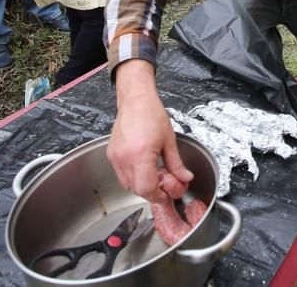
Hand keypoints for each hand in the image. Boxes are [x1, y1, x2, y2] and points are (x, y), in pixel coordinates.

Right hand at [107, 60, 192, 204]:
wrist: (136, 100)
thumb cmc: (152, 114)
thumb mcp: (169, 140)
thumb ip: (177, 163)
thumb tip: (185, 178)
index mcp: (140, 155)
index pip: (146, 188)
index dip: (158, 196)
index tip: (167, 195)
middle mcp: (124, 158)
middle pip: (136, 189)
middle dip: (152, 192)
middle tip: (165, 186)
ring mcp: (115, 157)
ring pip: (127, 184)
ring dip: (142, 186)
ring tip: (155, 175)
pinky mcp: (111, 155)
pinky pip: (121, 174)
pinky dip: (133, 177)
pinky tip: (144, 168)